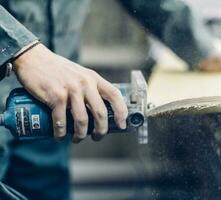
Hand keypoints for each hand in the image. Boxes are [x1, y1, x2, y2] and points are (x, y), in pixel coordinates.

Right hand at [13, 43, 127, 142]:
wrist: (34, 58)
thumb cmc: (58, 69)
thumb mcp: (80, 74)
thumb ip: (90, 87)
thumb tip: (98, 110)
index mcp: (94, 78)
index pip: (115, 95)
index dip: (121, 111)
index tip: (122, 124)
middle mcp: (85, 83)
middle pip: (100, 112)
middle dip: (101, 130)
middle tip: (97, 137)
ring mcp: (71, 89)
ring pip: (82, 120)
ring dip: (81, 135)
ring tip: (77, 139)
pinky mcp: (56, 96)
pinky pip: (61, 120)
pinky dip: (60, 133)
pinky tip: (59, 136)